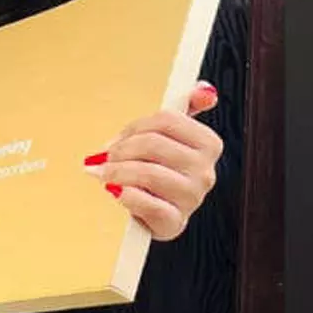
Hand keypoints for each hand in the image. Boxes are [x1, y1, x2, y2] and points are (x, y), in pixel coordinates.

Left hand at [83, 81, 223, 240]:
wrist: (153, 214)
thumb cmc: (157, 169)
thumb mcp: (169, 137)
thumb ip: (186, 108)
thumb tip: (204, 89)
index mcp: (208, 144)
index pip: (165, 119)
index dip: (134, 127)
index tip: (120, 139)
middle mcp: (206, 171)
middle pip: (152, 143)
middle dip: (121, 149)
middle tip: (105, 158)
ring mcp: (192, 198)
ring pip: (147, 173)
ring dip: (116, 172)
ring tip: (105, 175)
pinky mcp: (175, 223)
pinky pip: (147, 204)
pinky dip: (125, 196)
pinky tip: (116, 193)